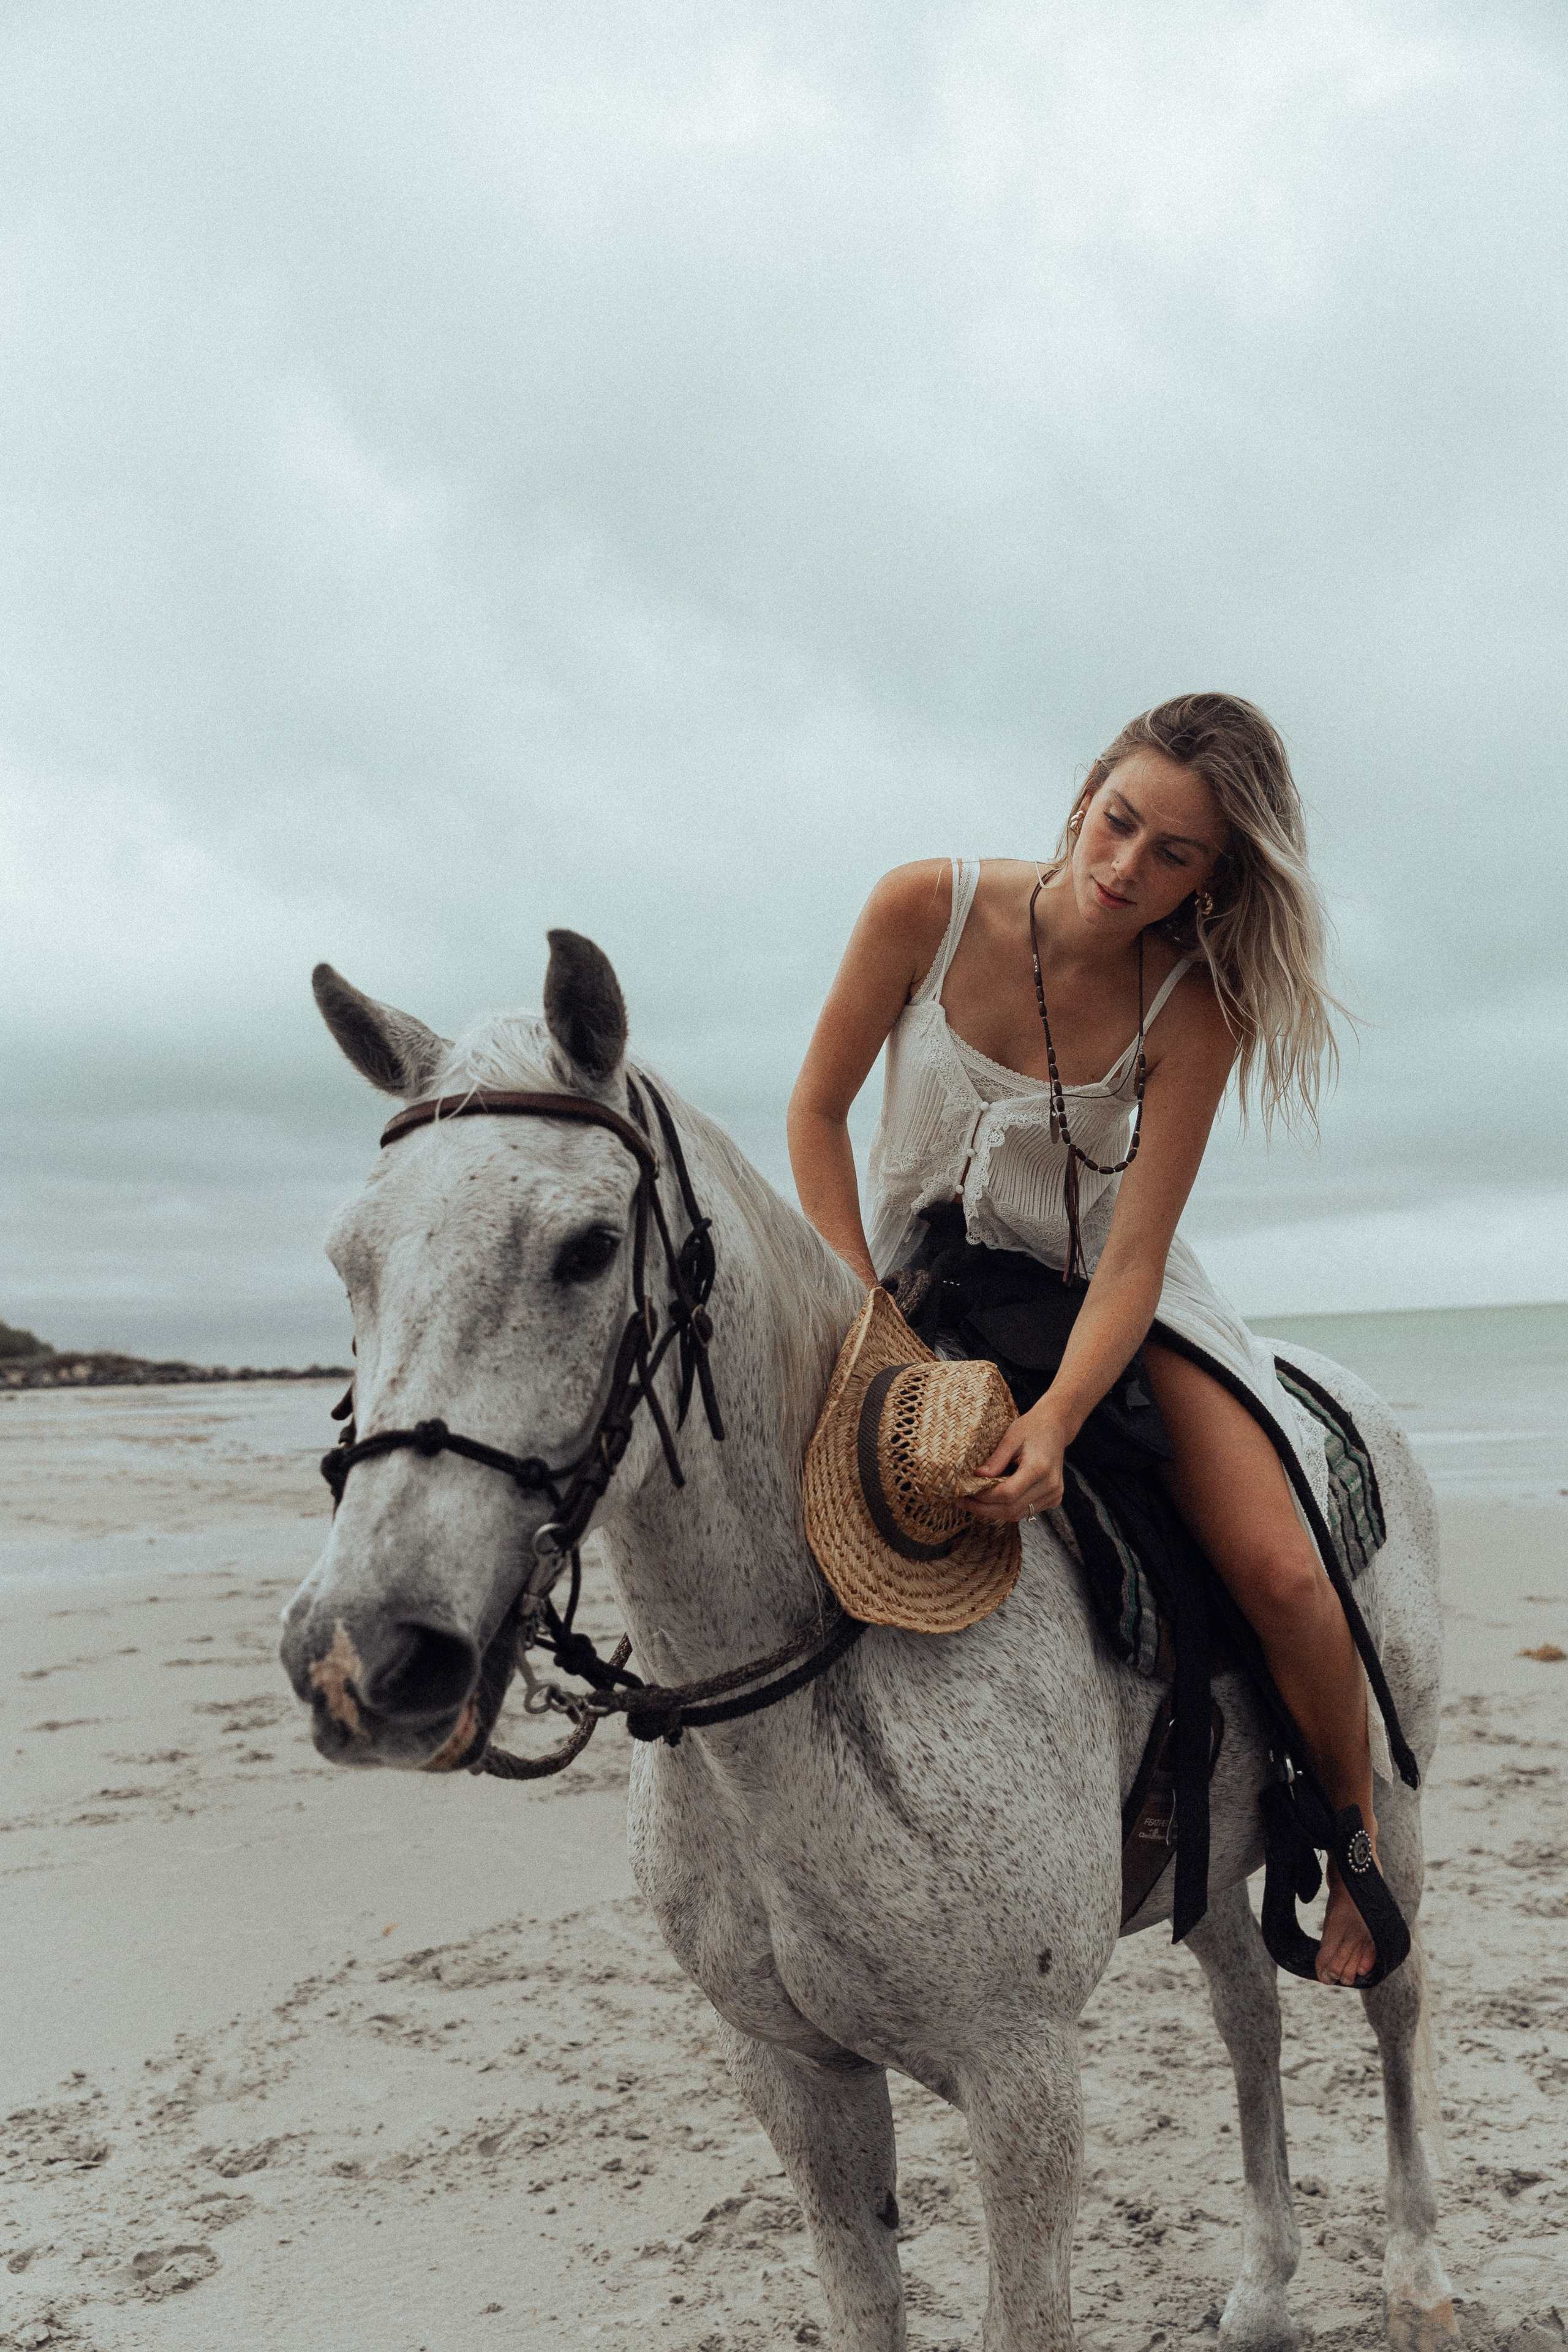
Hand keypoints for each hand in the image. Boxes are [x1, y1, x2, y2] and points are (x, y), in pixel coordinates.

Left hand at [959, 1403, 1069, 1523]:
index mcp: (1039, 1468)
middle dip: (984, 1509)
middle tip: (963, 1502)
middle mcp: (1050, 1485)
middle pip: (1012, 1509)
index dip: (985, 1497)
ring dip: (994, 1511)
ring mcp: (1054, 1494)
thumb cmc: (1032, 1428)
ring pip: (1018, 1514)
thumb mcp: (1011, 1437)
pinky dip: (1007, 1508)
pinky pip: (1026, 1511)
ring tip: (974, 1502)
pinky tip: (993, 1500)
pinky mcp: (1054, 1499)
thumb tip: (978, 1476)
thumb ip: (996, 1459)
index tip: (966, 1492)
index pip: (1008, 1493)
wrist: (1055, 1428)